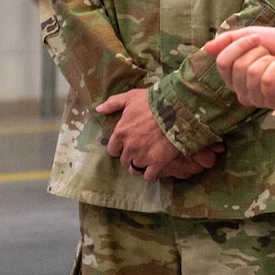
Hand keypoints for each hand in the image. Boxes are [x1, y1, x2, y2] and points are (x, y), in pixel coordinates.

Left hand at [97, 88, 222, 180]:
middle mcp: (129, 147)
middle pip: (124, 161)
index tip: (125, 145)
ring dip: (138, 166)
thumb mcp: (130, 97)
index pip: (112, 150)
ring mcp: (143, 157)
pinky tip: (154, 169)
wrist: (176, 110)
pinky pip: (149, 176)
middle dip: (129, 156)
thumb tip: (98, 109)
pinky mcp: (157, 163)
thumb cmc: (152, 102)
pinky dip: (150, 175)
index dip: (119, 148)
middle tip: (138, 151)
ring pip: (135, 169)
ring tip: (145, 161)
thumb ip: (113, 103)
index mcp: (120, 133)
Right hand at [204, 28, 274, 154]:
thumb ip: (230, 40)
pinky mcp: (272, 103)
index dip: (238, 46)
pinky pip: (266, 81)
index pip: (222, 62)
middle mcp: (242, 91)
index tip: (256, 38)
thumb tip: (206, 47)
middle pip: (237, 67)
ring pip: (252, 74)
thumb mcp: (255, 35)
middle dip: (257, 52)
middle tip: (271, 53)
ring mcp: (257, 99)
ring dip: (270, 61)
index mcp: (235, 76)